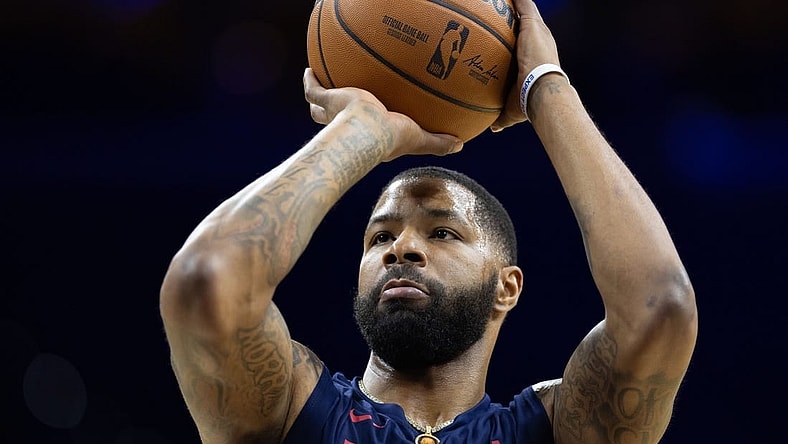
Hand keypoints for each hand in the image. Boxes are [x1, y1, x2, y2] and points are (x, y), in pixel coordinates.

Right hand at [303, 68, 462, 159]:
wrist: (368, 130)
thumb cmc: (390, 137)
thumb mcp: (418, 138)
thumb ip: (437, 142)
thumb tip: (459, 144)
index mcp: (365, 135)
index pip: (362, 134)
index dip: (360, 131)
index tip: (360, 127)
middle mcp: (345, 126)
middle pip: (331, 123)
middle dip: (328, 116)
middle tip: (331, 107)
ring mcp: (333, 113)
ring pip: (318, 108)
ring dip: (317, 99)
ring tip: (318, 86)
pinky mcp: (327, 99)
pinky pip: (313, 89)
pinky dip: (310, 80)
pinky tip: (310, 70)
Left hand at [491, 0, 561, 130]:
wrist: (542, 92)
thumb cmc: (530, 103)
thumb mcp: (513, 110)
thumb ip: (502, 116)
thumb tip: (494, 127)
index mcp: (537, 57)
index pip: (525, 44)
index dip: (517, 39)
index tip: (505, 38)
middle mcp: (540, 41)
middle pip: (526, 24)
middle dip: (515, 19)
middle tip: (499, 14)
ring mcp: (538, 31)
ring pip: (525, 11)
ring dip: (514, 6)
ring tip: (498, 2)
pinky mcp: (533, 24)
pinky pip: (523, 4)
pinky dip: (515, 0)